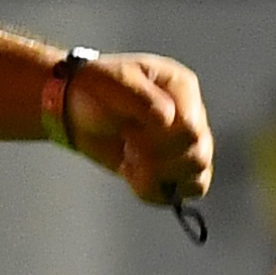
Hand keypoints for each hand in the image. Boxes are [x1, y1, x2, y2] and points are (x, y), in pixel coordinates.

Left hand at [65, 51, 214, 207]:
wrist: (77, 110)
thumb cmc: (95, 89)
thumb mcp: (112, 82)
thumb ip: (142, 98)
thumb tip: (167, 120)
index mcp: (181, 87)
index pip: (190, 128)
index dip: (159, 139)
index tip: (128, 130)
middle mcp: (192, 113)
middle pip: (197, 155)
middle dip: (156, 158)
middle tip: (127, 144)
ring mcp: (187, 142)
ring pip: (197, 175)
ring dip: (157, 174)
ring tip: (131, 158)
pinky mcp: (177, 167)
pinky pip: (186, 192)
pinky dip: (156, 190)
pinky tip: (133, 174)